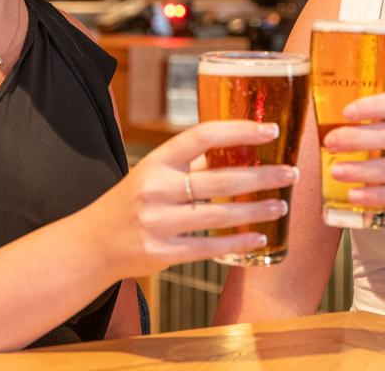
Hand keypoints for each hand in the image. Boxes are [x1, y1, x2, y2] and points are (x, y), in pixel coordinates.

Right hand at [94, 120, 298, 280]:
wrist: (93, 243)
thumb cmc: (132, 201)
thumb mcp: (153, 172)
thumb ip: (190, 162)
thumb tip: (240, 145)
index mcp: (156, 161)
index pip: (202, 136)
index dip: (239, 130)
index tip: (270, 130)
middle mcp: (156, 189)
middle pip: (220, 180)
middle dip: (262, 176)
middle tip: (291, 172)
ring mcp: (158, 223)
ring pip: (219, 216)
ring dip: (256, 210)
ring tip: (282, 204)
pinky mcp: (162, 254)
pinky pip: (209, 247)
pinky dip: (238, 243)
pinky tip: (260, 238)